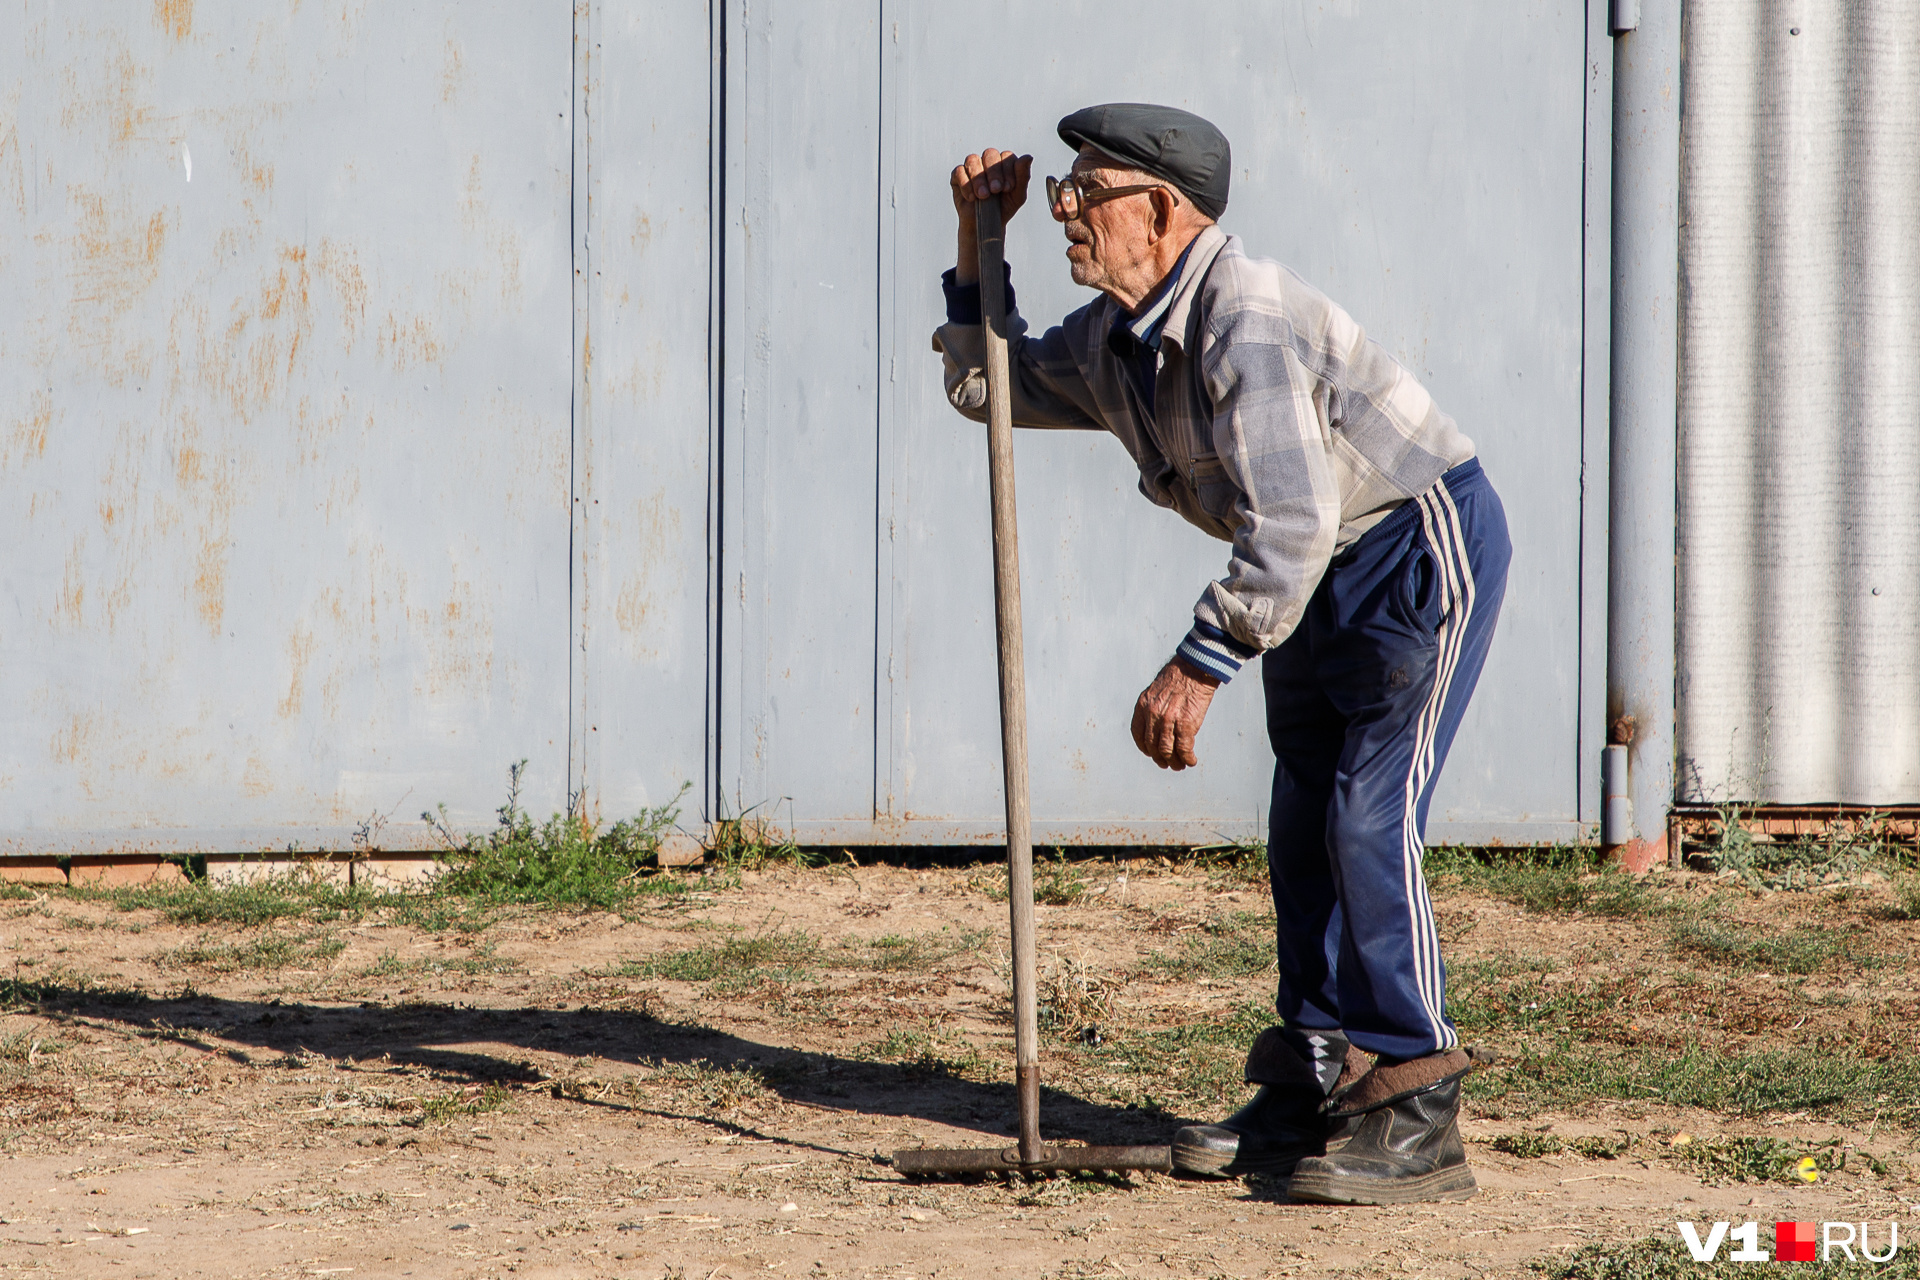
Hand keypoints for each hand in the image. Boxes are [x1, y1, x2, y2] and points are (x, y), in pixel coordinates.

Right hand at [950, 148, 1031, 283]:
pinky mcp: (958, 176)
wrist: (986, 225)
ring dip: (978, 178)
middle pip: (989, 154)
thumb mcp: (1017, 195)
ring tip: (983, 196)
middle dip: (993, 173)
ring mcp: (972, 167)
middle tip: (995, 190)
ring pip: (973, 160)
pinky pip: (959, 171)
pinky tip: (971, 197)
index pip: (1006, 156)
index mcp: (1004, 163)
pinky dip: (965, 184)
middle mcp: (988, 161)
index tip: (1008, 188)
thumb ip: (1023, 176)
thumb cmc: (1003, 208)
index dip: (1007, 170)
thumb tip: (1029, 157)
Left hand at [1131, 658, 1219, 770]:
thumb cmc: (1179, 677)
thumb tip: (1156, 726)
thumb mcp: (1156, 690)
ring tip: (1179, 766)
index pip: (1138, 734)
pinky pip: (1184, 748)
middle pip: (1152, 745)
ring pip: (1167, 750)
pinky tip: (1191, 761)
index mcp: (1143, 705)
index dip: (1144, 747)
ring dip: (1173, 762)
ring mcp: (1169, 720)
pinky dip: (1187, 758)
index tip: (1150, 753)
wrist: (1195, 668)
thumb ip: (1153, 708)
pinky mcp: (1186, 724)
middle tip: (1166, 764)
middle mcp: (1153, 714)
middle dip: (1159, 758)